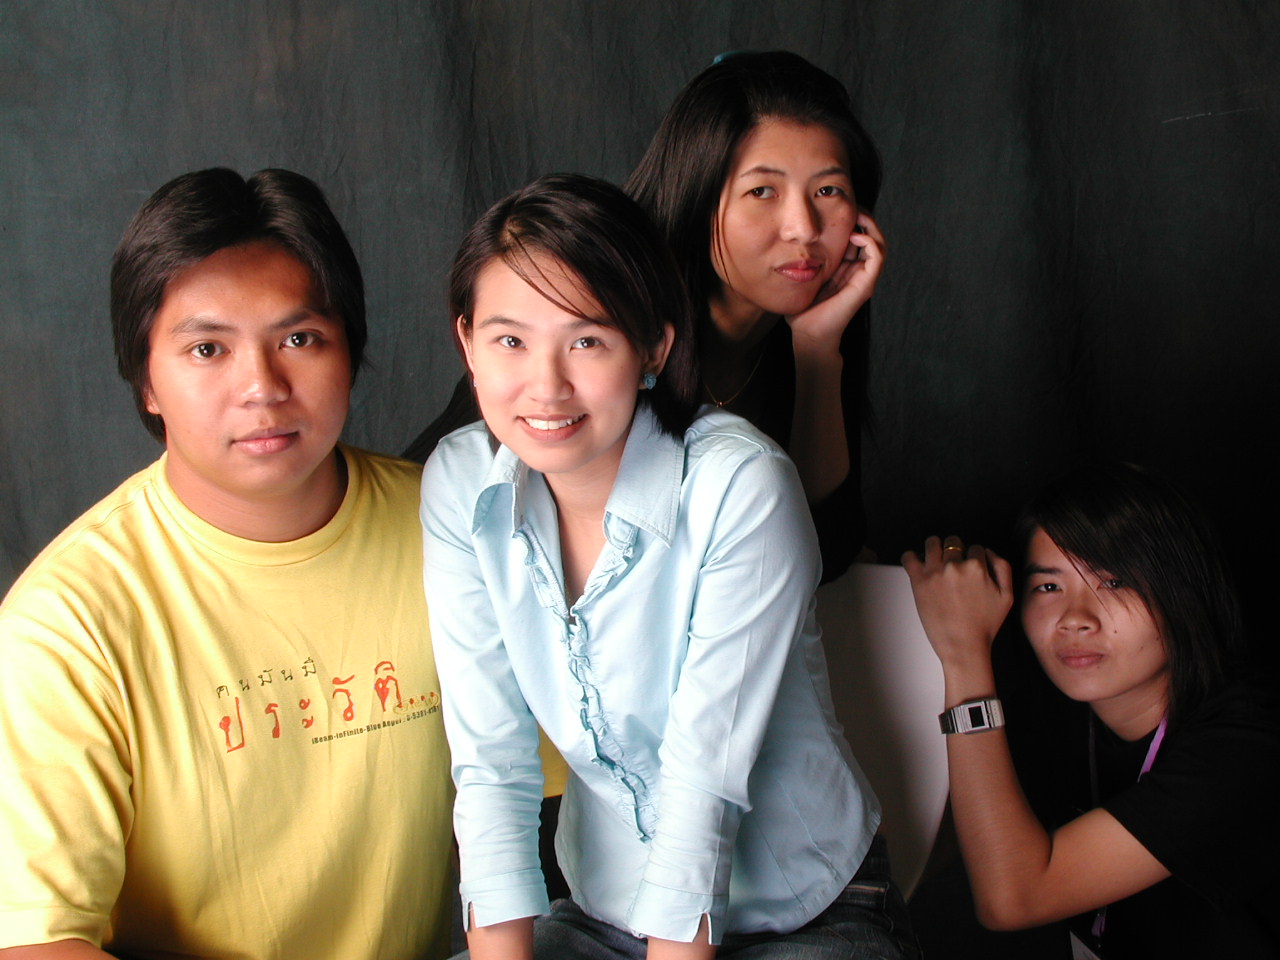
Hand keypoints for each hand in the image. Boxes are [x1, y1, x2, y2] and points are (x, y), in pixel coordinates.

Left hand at [787, 210, 885, 348]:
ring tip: (857, 214)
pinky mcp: (865, 285)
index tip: (838, 204)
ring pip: (879, 242)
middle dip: (863, 216)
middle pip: (870, 234)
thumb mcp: (802, 274)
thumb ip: (801, 258)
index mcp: (845, 265)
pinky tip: (854, 236)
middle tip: (850, 203)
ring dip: (870, 225)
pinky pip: (877, 257)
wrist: (808, 334)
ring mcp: (864, 277)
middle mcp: (857, 269)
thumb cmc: (803, 308)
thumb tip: (786, 236)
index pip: (857, 234)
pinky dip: (870, 242)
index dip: (852, 217)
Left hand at [902, 536, 1013, 667]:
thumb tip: (988, 551)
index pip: (975, 548)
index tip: (969, 565)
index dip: (973, 556)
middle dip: (954, 549)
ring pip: (932, 544)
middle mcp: (955, 566)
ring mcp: (935, 572)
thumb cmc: (985, 625)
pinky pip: (909, 558)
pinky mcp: (919, 581)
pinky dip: (910, 556)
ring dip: (934, 547)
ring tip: (934, 557)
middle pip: (953, 543)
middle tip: (952, 562)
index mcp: (977, 567)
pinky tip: (915, 562)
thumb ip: (1002, 567)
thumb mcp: (1007, 596)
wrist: (963, 646)